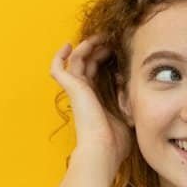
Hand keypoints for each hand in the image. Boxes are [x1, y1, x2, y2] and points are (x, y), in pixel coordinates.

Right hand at [50, 34, 133, 180]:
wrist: (104, 150)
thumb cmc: (116, 142)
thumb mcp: (128, 114)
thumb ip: (127, 99)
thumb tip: (127, 81)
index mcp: (97, 99)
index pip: (98, 71)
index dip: (105, 58)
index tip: (118, 49)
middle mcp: (85, 93)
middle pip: (88, 62)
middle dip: (98, 48)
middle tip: (111, 38)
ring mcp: (76, 90)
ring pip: (77, 60)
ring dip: (87, 46)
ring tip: (100, 37)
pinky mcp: (71, 89)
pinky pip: (58, 68)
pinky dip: (59, 56)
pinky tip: (68, 45)